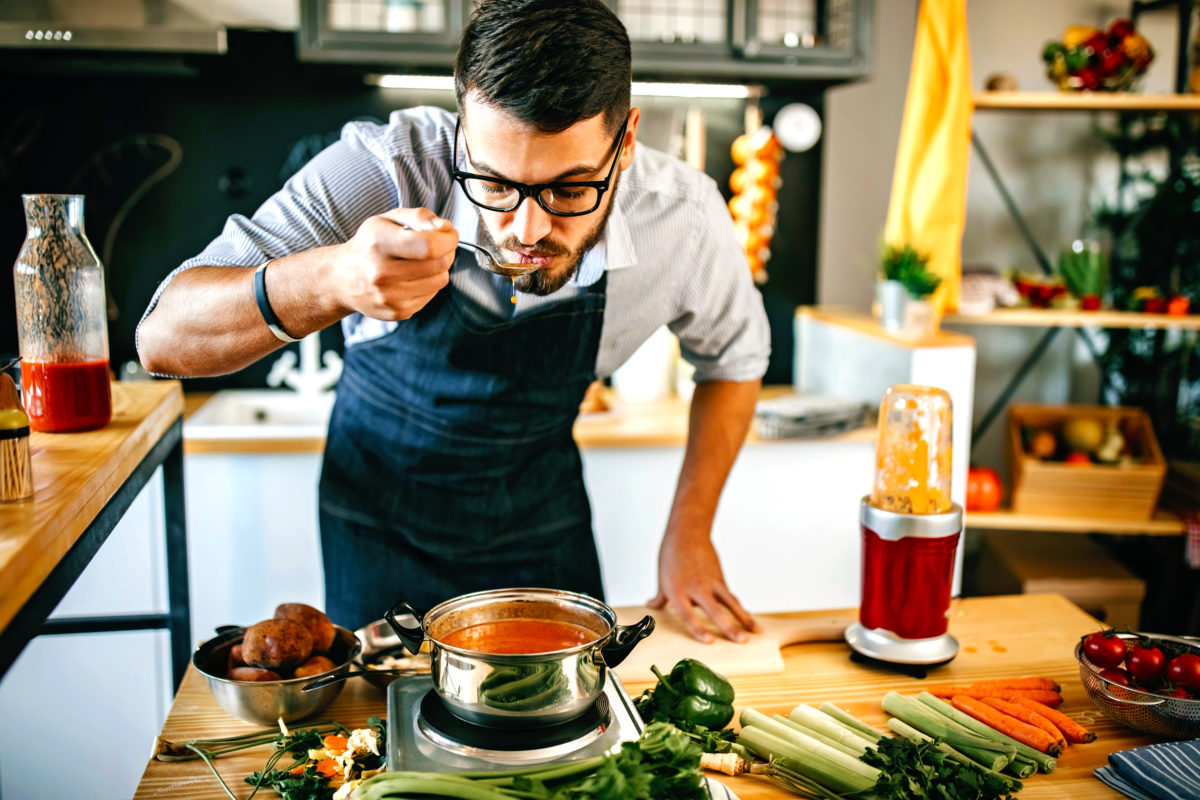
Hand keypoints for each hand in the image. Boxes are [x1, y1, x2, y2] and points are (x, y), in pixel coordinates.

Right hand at [333, 207, 456, 320]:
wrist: (341, 279)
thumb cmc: (368, 245)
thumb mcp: (387, 220)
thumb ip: (419, 217)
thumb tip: (445, 227)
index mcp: (378, 244)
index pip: (429, 245)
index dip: (448, 239)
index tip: (450, 234)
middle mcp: (381, 273)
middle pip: (439, 264)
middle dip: (448, 252)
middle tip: (441, 246)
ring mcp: (389, 297)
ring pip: (439, 281)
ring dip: (440, 269)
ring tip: (426, 261)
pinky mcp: (397, 312)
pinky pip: (431, 296)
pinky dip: (429, 284)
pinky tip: (414, 277)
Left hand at [649, 533, 760, 642]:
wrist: (688, 532)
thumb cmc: (672, 554)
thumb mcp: (662, 577)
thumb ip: (660, 597)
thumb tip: (651, 606)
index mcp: (677, 591)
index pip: (688, 615)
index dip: (698, 629)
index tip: (710, 641)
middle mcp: (696, 588)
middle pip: (715, 611)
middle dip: (730, 628)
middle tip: (742, 641)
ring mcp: (711, 583)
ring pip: (731, 604)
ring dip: (745, 619)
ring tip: (757, 632)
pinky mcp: (720, 580)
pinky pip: (731, 598)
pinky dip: (742, 610)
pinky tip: (750, 621)